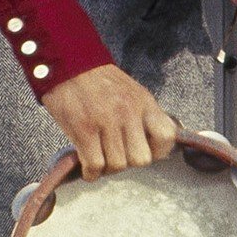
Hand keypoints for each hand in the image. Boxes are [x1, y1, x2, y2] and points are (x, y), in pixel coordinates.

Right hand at [41, 63, 180, 176]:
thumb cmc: (100, 82)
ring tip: (100, 159)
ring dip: (108, 168)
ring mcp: (106, 122)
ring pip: (118, 165)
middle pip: (141, 159)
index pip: (167, 137)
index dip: (158, 151)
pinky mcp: (83, 129)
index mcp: (144, 103)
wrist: (69, 64)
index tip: (145, 151)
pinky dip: (91, 172)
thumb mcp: (133, 92)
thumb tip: (158, 141)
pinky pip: (95, 164)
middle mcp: (128, 113)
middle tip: (118, 156)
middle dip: (130, 163)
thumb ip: (146, 115)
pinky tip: (88, 168)